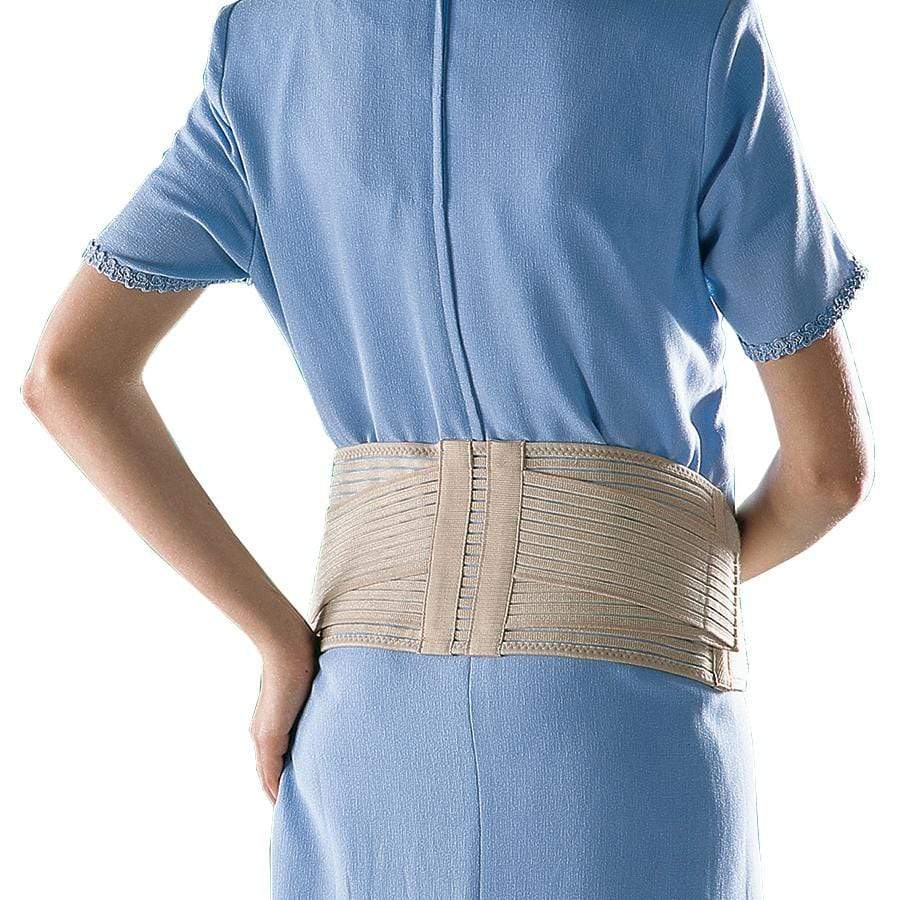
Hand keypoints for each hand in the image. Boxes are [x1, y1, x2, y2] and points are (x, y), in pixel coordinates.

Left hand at [250, 624, 318, 802]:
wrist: (288, 646)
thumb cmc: (303, 659)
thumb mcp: (309, 688)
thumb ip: (312, 703)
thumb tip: (326, 706)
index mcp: (271, 723)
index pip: (274, 760)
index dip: (282, 778)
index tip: (296, 793)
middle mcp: (262, 732)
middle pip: (267, 772)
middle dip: (279, 791)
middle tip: (295, 809)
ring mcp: (264, 735)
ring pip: (266, 775)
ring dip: (277, 793)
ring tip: (291, 811)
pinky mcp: (269, 736)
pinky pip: (270, 772)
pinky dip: (275, 788)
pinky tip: (284, 802)